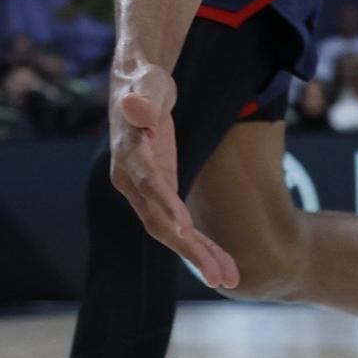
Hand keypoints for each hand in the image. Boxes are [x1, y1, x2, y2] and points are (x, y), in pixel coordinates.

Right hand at [109, 63, 237, 288]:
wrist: (138, 85)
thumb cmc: (143, 80)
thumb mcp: (146, 83)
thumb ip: (142, 98)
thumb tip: (138, 111)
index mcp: (129, 158)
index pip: (149, 188)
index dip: (166, 210)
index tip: (185, 232)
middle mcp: (133, 181)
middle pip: (160, 222)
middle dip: (190, 249)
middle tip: (220, 275)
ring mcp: (147, 189)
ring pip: (171, 230)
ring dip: (199, 255)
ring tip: (229, 277)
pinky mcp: (161, 189)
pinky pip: (179, 221)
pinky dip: (199, 241)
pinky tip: (219, 260)